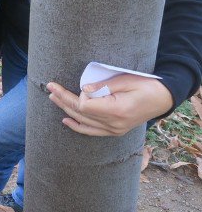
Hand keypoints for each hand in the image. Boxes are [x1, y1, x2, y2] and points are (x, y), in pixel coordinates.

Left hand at [47, 74, 173, 135]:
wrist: (163, 100)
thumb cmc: (146, 86)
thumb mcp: (126, 80)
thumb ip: (104, 85)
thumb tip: (83, 88)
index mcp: (116, 111)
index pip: (85, 106)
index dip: (77, 95)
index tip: (77, 85)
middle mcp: (113, 124)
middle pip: (81, 113)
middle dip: (63, 99)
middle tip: (50, 87)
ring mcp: (113, 130)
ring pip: (83, 121)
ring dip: (66, 109)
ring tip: (53, 97)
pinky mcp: (113, 131)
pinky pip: (91, 131)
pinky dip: (77, 126)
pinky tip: (65, 119)